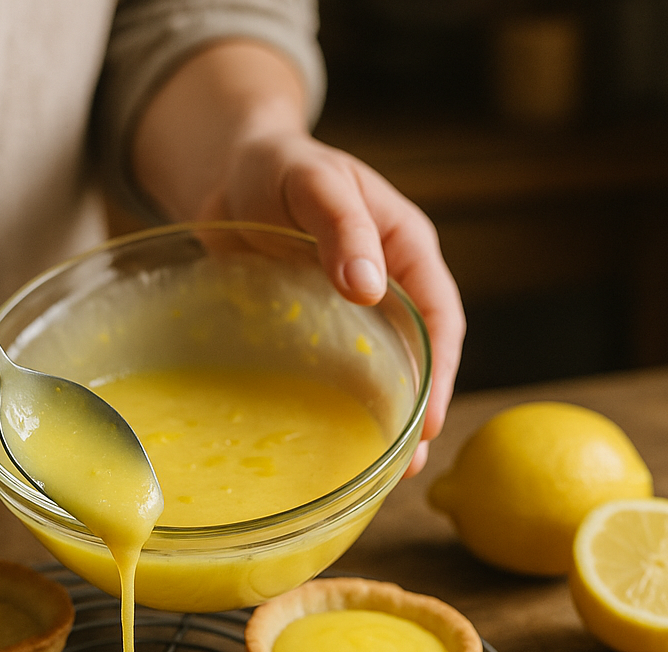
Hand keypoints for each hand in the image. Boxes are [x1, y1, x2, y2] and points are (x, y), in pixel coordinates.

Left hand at [198, 133, 464, 476]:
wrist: (227, 171)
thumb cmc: (278, 165)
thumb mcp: (312, 181)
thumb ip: (341, 224)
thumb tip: (368, 286)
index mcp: (405, 249)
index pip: (440, 318)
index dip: (440, 372)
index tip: (428, 421)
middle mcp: (386, 286)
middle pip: (416, 356)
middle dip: (415, 411)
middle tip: (403, 468)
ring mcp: (349, 312)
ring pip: (376, 371)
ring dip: (378, 418)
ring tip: (373, 470)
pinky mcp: (312, 327)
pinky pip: (329, 371)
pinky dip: (332, 404)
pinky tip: (321, 437)